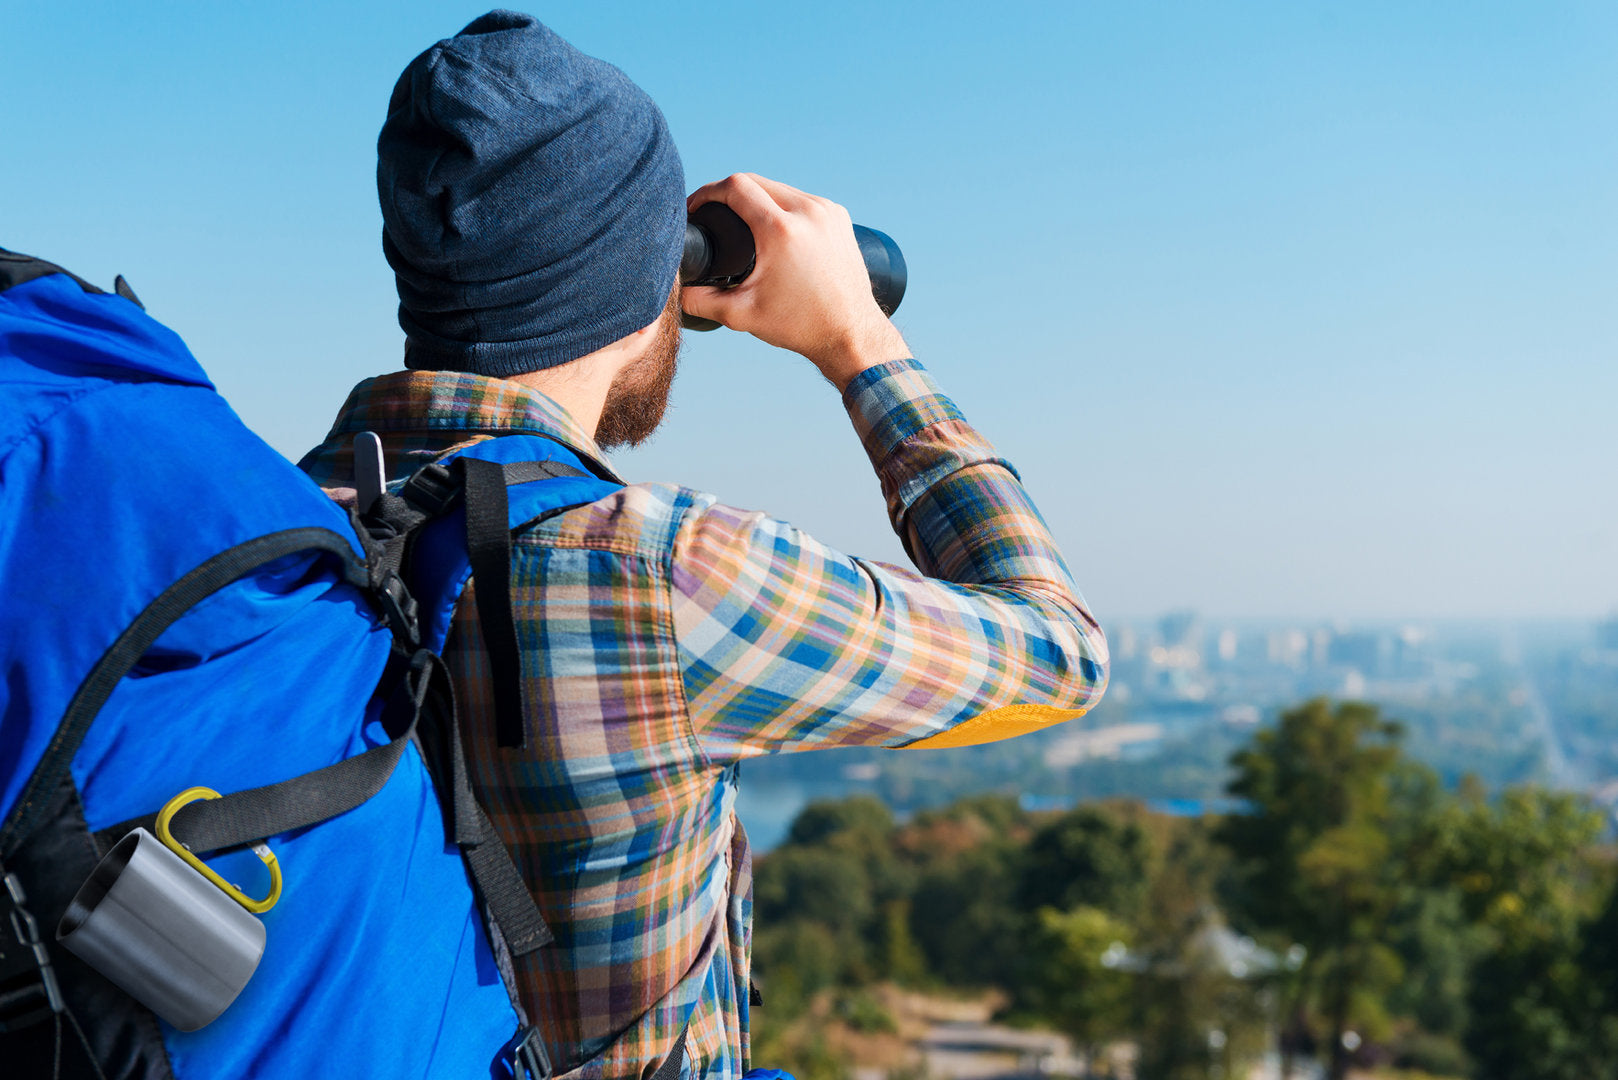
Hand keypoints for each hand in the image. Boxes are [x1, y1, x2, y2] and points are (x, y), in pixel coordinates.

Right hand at [683, 173, 908, 390]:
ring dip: (756, 197)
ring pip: (779, 187)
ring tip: (740, 219)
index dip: (707, 192)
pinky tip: (772, 222)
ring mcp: (827, 211)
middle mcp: (808, 212)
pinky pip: (801, 198)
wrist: (850, 333)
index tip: (695, 207)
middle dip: (728, 193)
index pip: (735, 186)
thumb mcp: (742, 315)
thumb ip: (701, 301)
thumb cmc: (800, 326)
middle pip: (755, 181)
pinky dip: (782, 205)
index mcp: (781, 230)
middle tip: (713, 214)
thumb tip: (674, 290)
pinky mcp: (839, 217)